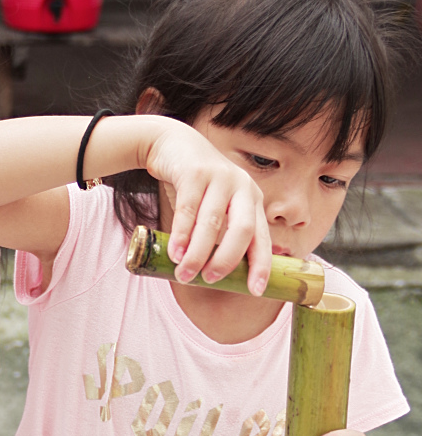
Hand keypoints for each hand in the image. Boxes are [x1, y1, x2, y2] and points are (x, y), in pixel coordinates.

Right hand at [144, 119, 270, 293]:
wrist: (173, 144)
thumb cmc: (196, 185)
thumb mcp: (216, 205)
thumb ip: (221, 232)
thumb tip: (215, 276)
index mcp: (252, 201)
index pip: (261, 238)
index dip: (261, 265)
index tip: (255, 290)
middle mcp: (242, 187)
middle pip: (242, 230)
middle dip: (227, 260)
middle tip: (210, 280)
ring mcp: (220, 177)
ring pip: (212, 223)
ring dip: (199, 253)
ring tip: (185, 274)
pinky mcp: (196, 172)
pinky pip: (189, 209)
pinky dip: (182, 234)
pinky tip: (175, 253)